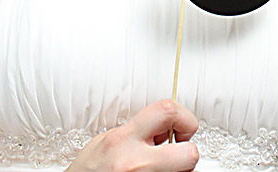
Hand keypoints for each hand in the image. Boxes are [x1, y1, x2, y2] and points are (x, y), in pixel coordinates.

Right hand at [66, 99, 198, 170]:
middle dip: (187, 150)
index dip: (183, 115)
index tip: (180, 124)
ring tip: (160, 165)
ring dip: (179, 167)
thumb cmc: (89, 171)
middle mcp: (136, 164)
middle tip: (177, 149)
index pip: (167, 111)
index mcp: (124, 140)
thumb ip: (138, 129)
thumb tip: (166, 126)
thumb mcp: (108, 138)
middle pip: (189, 154)